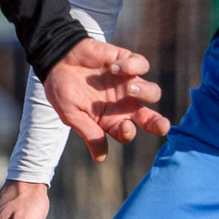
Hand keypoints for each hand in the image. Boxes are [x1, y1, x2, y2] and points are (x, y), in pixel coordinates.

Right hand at [41, 37, 169, 163]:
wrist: (57, 59)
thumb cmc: (62, 89)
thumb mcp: (71, 115)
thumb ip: (89, 133)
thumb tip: (101, 159)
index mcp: (110, 120)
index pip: (127, 132)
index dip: (129, 133)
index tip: (124, 127)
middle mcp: (124, 104)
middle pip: (150, 118)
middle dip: (159, 124)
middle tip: (162, 126)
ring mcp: (127, 83)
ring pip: (153, 92)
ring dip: (145, 92)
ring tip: (129, 88)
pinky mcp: (127, 62)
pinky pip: (141, 65)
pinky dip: (132, 66)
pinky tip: (113, 67)